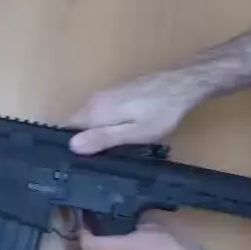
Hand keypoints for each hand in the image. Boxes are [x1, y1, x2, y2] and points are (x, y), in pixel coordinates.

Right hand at [69, 69, 199, 153]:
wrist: (183, 84)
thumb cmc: (161, 113)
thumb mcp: (135, 133)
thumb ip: (104, 138)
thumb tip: (72, 146)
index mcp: (94, 111)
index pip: (67, 130)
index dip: (70, 148)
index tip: (76, 165)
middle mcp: (94, 99)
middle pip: (77, 125)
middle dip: (82, 142)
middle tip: (92, 165)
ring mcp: (105, 94)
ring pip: (89, 119)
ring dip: (93, 134)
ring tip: (105, 155)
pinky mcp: (116, 92)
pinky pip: (100, 112)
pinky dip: (103, 125)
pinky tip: (117, 136)